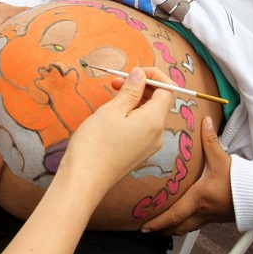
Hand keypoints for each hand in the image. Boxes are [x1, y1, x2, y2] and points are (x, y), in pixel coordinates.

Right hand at [60, 67, 177, 187]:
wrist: (83, 181)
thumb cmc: (95, 144)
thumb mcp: (112, 110)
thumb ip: (130, 90)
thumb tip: (141, 74)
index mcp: (154, 121)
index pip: (168, 90)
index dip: (154, 76)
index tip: (133, 72)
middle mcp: (157, 134)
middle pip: (160, 101)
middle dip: (141, 87)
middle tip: (114, 82)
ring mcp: (149, 146)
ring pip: (149, 114)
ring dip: (134, 100)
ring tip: (111, 98)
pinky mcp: (139, 153)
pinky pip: (143, 127)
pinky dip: (132, 115)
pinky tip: (112, 116)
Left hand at [141, 115, 233, 234]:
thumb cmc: (241, 181)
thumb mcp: (222, 159)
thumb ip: (210, 140)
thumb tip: (204, 122)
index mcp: (199, 198)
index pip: (173, 215)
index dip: (157, 222)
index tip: (144, 227)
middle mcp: (202, 211)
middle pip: (177, 227)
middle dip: (162, 229)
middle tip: (148, 229)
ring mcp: (211, 217)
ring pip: (187, 228)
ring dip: (174, 228)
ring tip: (162, 227)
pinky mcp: (218, 217)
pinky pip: (198, 224)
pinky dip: (187, 223)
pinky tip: (185, 217)